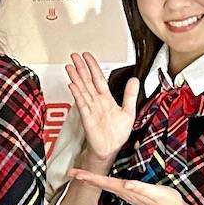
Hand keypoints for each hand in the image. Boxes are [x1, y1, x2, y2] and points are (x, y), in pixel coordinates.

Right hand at [63, 52, 138, 166]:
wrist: (110, 149)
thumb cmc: (116, 134)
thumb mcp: (129, 111)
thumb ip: (130, 95)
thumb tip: (134, 79)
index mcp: (106, 99)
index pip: (98, 78)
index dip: (93, 66)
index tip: (87, 56)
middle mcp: (96, 102)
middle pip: (87, 81)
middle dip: (81, 67)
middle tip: (74, 55)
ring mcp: (90, 109)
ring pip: (82, 89)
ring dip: (75, 77)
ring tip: (69, 66)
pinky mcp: (87, 118)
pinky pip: (82, 103)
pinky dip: (77, 94)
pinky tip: (72, 85)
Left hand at [68, 169, 188, 204]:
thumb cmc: (165, 200)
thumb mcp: (155, 192)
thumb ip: (140, 188)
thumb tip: (125, 184)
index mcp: (125, 190)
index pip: (104, 182)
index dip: (90, 177)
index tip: (76, 173)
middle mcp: (123, 192)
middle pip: (100, 184)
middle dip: (85, 178)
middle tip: (71, 172)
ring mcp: (126, 194)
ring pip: (104, 186)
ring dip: (92, 180)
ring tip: (81, 175)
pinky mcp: (131, 193)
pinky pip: (112, 186)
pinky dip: (103, 182)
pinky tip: (101, 181)